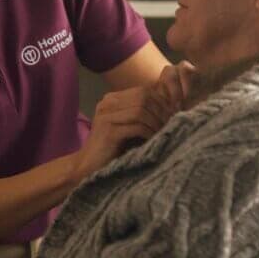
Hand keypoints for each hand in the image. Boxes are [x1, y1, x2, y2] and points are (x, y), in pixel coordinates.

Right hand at [73, 64, 194, 181]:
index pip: (143, 91)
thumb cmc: (111, 149)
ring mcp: (107, 116)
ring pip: (142, 109)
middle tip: (171, 124)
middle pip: (144, 97)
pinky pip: (137, 126)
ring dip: (156, 122)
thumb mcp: (126, 127)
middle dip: (161, 110)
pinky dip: (149, 132)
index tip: (172, 115)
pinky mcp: (109, 131)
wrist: (86, 167)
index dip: (161, 101)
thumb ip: (141, 115)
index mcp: (111, 99)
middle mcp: (107, 103)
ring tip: (163, 132)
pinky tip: (154, 140)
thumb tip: (170, 108)